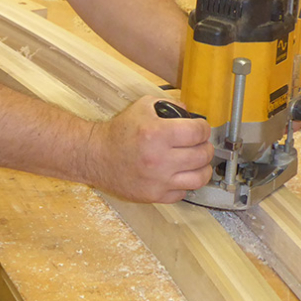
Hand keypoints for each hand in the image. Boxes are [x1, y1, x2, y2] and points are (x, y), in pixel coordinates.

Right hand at [84, 97, 212, 203]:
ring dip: (202, 168)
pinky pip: (183, 193)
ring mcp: (157, 180)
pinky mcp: (154, 195)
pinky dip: (184, 184)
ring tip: (196, 162)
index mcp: (156, 133)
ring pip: (199, 178)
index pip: (199, 132)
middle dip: (205, 146)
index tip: (200, 129)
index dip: (204, 128)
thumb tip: (190, 113)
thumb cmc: (118, 133)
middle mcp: (159, 159)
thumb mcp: (142, 107)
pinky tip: (178, 174)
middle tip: (199, 144)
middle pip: (202, 155)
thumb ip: (169, 105)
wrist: (95, 156)